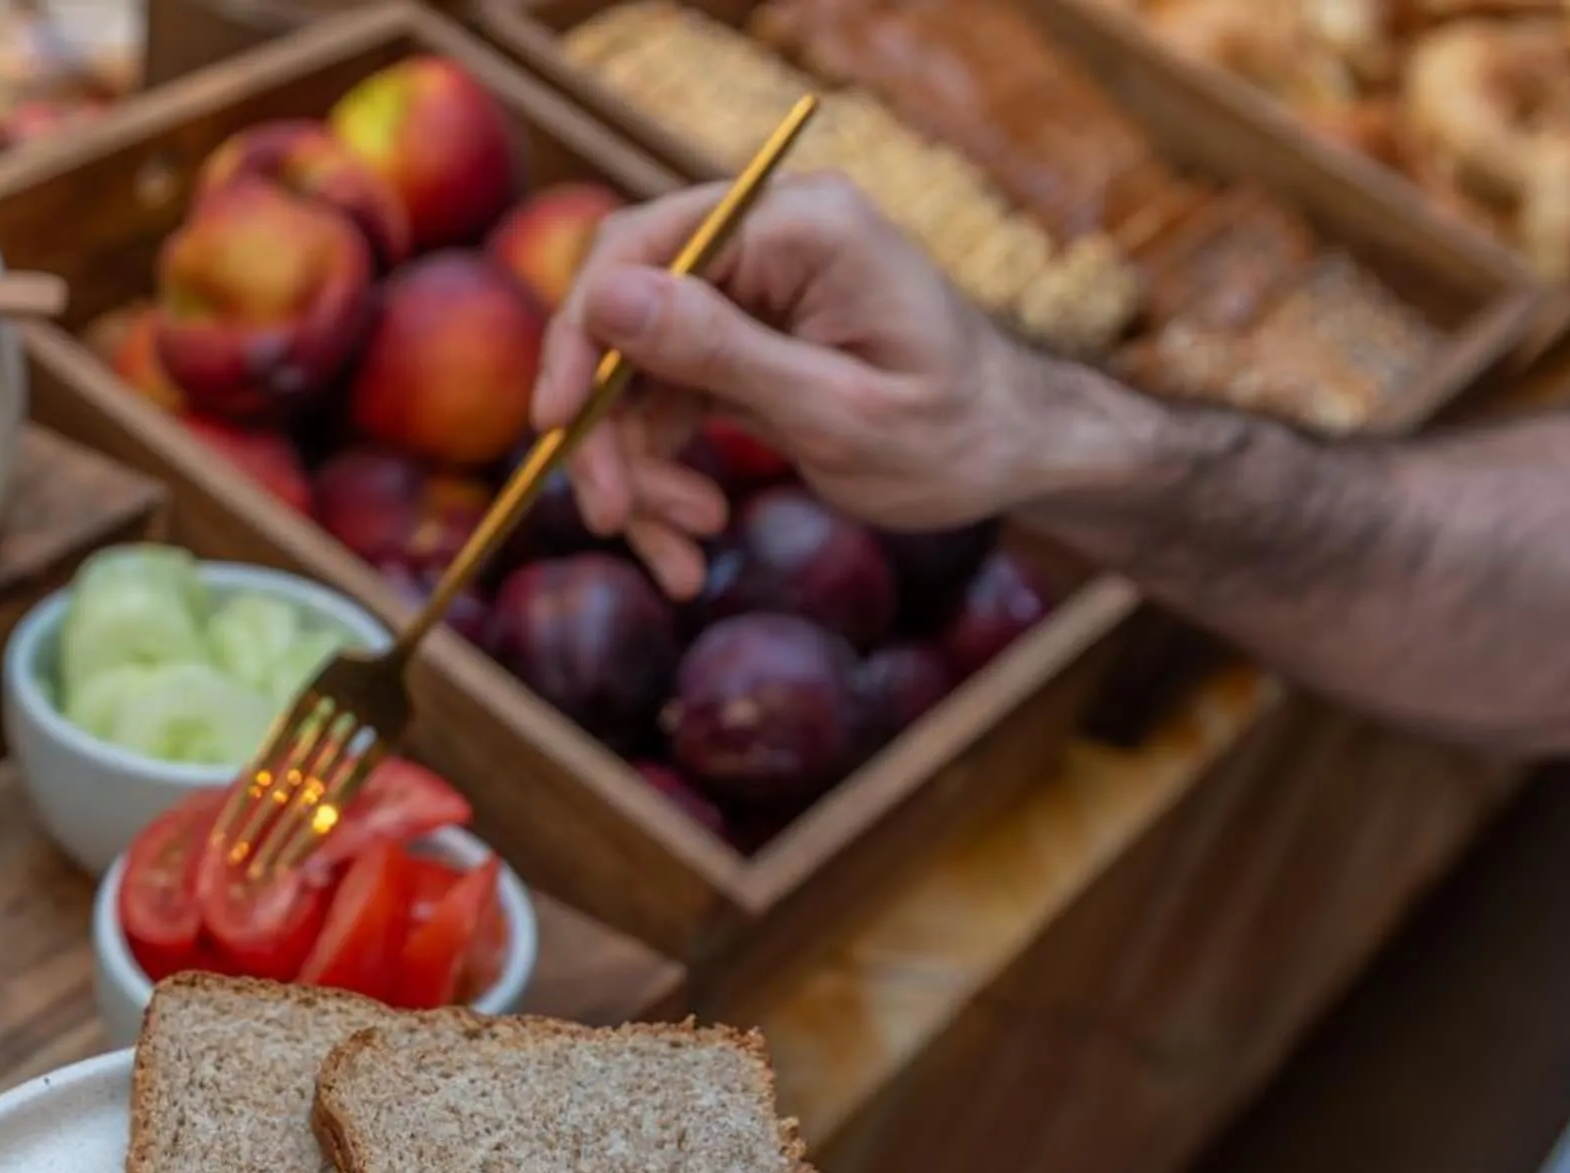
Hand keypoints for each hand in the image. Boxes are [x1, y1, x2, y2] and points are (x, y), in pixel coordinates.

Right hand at [531, 175, 1062, 594]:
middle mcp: (765, 241)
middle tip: (614, 517)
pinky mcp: (741, 341)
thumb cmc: (953, 435)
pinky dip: (663, 474)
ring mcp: (751, 290)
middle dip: (608, 424)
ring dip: (638, 469)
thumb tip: (604, 298)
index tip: (557, 425)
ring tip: (684, 549)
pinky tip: (692, 540)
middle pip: (624, 313)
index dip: (583, 336)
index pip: (643, 249)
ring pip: (634, 373)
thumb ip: (719, 352)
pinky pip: (664, 402)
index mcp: (798, 226)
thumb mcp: (835, 411)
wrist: (1013, 455)